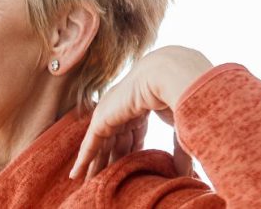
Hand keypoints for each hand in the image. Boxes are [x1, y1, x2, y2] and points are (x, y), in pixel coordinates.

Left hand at [70, 46, 212, 179]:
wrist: (167, 75)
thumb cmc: (179, 95)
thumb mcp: (179, 128)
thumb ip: (179, 152)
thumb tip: (184, 175)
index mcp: (141, 108)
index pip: (132, 136)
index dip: (130, 154)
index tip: (128, 171)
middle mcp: (123, 110)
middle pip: (114, 142)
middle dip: (109, 162)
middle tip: (101, 182)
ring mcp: (111, 113)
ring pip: (100, 145)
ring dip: (94, 165)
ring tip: (87, 185)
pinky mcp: (102, 119)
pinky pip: (90, 143)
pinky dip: (84, 159)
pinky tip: (76, 174)